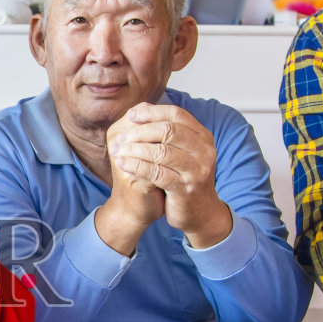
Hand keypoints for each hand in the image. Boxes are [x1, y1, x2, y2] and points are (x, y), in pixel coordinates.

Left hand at [109, 103, 231, 246]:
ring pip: (162, 152)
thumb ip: (167, 132)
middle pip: (168, 130)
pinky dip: (137, 166)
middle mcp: (204, 150)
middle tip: (121, 136)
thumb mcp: (181, 151)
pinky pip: (157, 173)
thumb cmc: (185, 178)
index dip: (152, 112)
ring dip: (135, 149)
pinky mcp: (186, 188)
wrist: (199, 213)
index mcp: (203, 136)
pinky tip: (123, 164)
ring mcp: (197, 169)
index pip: (176, 114)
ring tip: (118, 150)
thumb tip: (139, 108)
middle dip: (140, 131)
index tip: (131, 115)